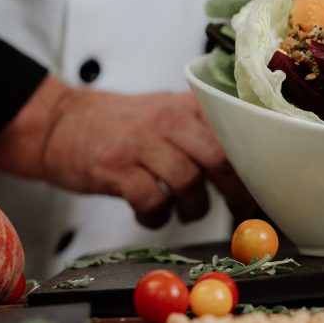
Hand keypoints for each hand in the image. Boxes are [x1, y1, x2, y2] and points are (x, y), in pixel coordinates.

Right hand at [0, 77, 253, 227]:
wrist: (60, 121)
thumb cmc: (123, 125)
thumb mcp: (168, 112)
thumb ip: (205, 132)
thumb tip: (251, 168)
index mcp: (188, 106)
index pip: (236, 132)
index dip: (255, 165)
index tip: (264, 188)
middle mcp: (169, 120)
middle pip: (219, 157)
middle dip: (235, 191)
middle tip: (237, 209)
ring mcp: (140, 143)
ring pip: (188, 181)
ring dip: (194, 207)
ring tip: (187, 211)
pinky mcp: (114, 168)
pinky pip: (150, 200)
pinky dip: (157, 217)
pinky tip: (153, 215)